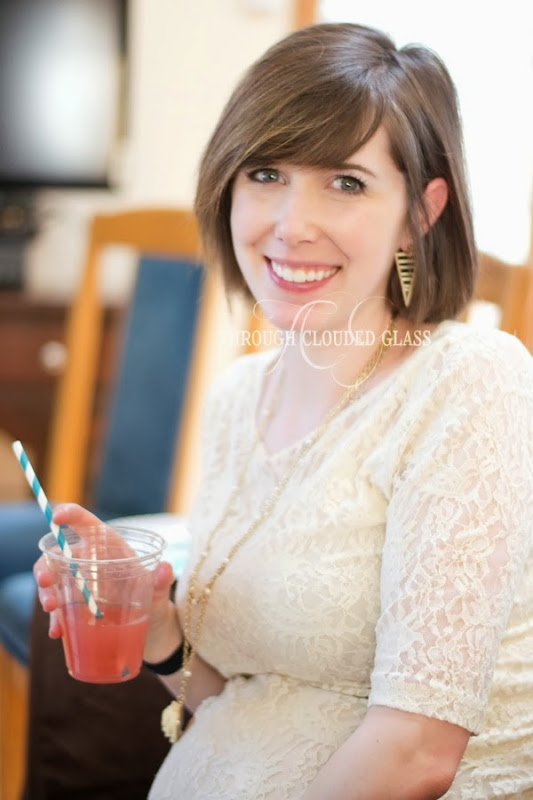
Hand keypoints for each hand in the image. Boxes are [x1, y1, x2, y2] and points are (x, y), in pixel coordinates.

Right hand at [33, 503, 177, 644]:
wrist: (153, 629)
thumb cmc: (155, 598)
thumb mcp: (160, 591)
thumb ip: (162, 580)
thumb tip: (166, 569)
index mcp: (109, 546)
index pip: (86, 524)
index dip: (70, 514)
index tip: (56, 517)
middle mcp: (91, 562)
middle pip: (59, 555)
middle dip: (46, 565)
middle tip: (45, 581)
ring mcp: (81, 585)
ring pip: (54, 582)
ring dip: (47, 593)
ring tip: (51, 609)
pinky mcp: (78, 608)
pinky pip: (60, 611)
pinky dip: (56, 621)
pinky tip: (58, 632)